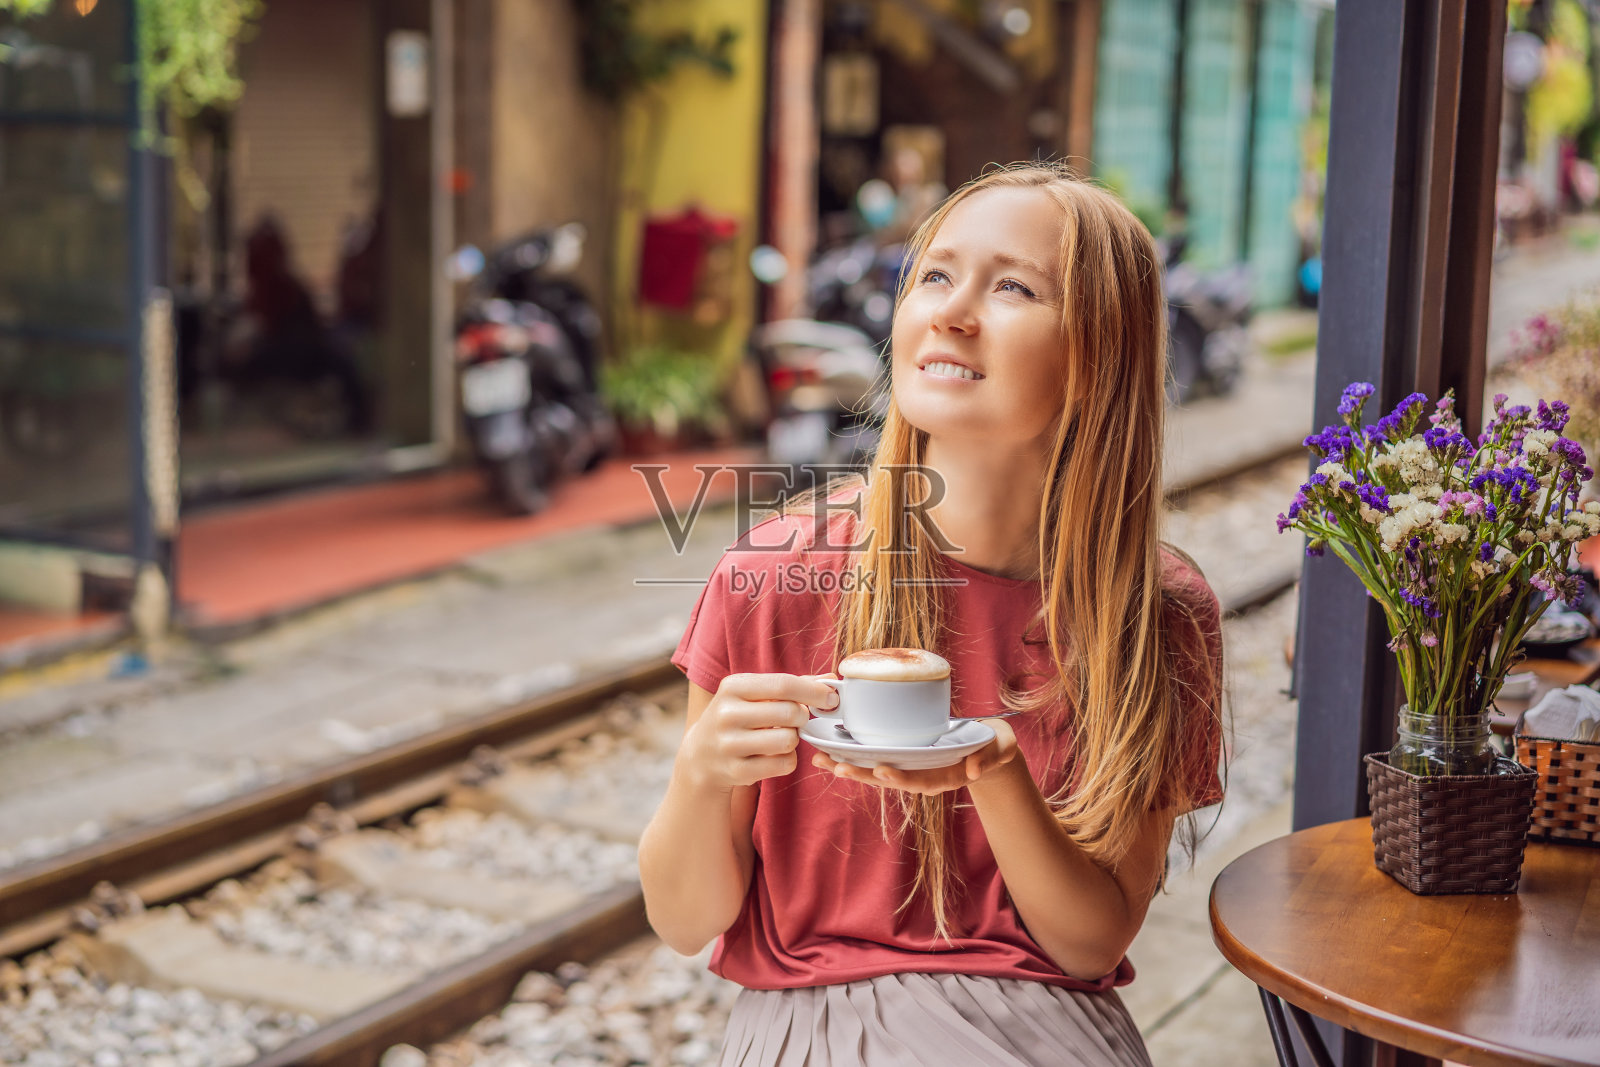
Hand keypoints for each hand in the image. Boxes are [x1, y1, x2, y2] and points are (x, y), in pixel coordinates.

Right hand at [678, 672, 838, 791]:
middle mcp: (727, 714)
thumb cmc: (737, 717)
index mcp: (733, 687)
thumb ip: (790, 685)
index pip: (784, 684)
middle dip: (802, 717)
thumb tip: (830, 679)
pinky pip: (784, 764)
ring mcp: (729, 744)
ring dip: (793, 740)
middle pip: (790, 713)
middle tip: (796, 719)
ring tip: (781, 737)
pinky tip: (773, 756)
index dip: (814, 691)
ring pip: (788, 740)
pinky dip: (787, 760)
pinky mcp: (737, 771)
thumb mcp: (752, 694)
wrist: (701, 757)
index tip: (830, 698)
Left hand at [810, 718, 1019, 795]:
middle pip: (891, 779)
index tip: (882, 770)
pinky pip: (876, 761)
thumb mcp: (999, 749)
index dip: (901, 778)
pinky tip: (830, 752)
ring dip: (850, 767)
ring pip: (878, 772)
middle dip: (864, 775)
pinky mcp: (905, 759)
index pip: (920, 780)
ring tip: (822, 761)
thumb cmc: (993, 746)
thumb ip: (988, 758)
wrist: (989, 749)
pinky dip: (854, 757)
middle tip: (837, 767)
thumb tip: (973, 771)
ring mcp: (913, 769)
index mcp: (944, 775)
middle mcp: (924, 776)